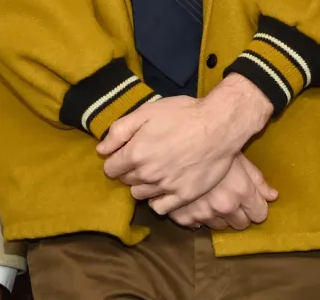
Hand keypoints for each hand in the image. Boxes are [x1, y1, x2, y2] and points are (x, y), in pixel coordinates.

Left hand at [97, 75, 272, 211]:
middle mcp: (148, 174)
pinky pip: (161, 208)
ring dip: (141, 185)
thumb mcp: (145, 112)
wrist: (218, 126)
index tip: (122, 154)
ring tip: (153, 172)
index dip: (114, 160)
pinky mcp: (185, 196)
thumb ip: (119, 131)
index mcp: (136, 153)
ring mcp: (167, 188)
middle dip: (128, 171)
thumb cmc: (181, 114)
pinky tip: (163, 188)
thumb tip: (101, 150)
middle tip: (141, 159)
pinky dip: (157, 200)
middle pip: (126, 181)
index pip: (111, 168)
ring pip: (141, 195)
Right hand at [167, 153, 277, 230]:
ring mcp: (202, 212)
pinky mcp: (182, 215)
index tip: (248, 197)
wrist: (172, 138)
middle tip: (228, 195)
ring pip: (219, 226)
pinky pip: (195, 225)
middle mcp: (224, 205)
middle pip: (241, 223)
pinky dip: (195, 216)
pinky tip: (193, 201)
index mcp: (240, 190)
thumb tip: (273, 196)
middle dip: (237, 212)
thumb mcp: (236, 155)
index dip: (255, 205)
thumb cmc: (210, 142)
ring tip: (209, 196)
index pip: (259, 214)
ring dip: (217, 215)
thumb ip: (256, 178)